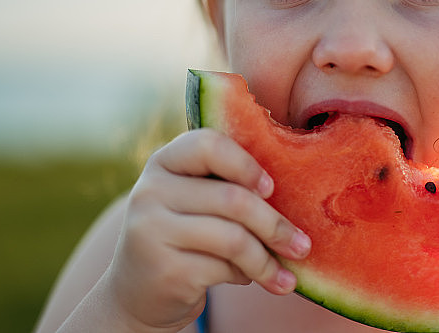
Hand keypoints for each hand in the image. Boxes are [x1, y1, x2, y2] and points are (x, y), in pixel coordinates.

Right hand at [96, 129, 311, 331]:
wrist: (136, 293)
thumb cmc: (183, 235)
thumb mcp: (193, 201)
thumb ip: (226, 186)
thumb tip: (295, 195)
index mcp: (164, 162)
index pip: (208, 144)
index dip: (246, 164)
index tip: (272, 188)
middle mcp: (150, 191)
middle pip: (233, 199)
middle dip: (275, 225)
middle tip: (303, 245)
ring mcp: (151, 231)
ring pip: (234, 239)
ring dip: (268, 260)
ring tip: (288, 277)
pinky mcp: (163, 269)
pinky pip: (223, 269)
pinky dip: (246, 276)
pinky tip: (251, 279)